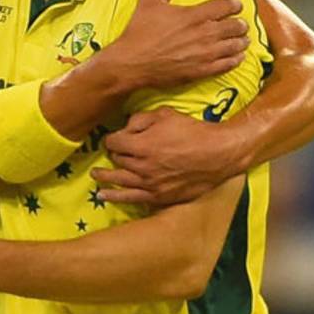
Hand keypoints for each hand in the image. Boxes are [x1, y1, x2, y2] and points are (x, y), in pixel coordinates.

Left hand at [92, 107, 239, 205]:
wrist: (218, 154)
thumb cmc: (193, 131)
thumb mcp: (166, 115)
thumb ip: (141, 119)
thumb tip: (125, 128)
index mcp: (141, 145)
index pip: (114, 142)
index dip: (112, 138)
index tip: (114, 138)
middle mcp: (141, 167)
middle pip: (117, 161)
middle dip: (112, 155)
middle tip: (109, 154)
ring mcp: (150, 184)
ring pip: (119, 182)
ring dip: (105, 178)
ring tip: (96, 176)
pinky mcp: (159, 197)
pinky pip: (132, 198)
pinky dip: (116, 197)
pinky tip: (104, 196)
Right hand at [100, 0, 249, 90]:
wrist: (132, 62)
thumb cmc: (139, 31)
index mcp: (194, 14)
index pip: (226, 5)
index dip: (235, 4)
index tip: (236, 5)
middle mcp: (205, 33)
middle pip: (236, 26)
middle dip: (241, 23)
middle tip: (240, 23)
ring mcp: (206, 53)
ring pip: (235, 45)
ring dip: (242, 41)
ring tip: (243, 39)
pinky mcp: (203, 71)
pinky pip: (228, 64)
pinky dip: (236, 59)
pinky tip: (238, 57)